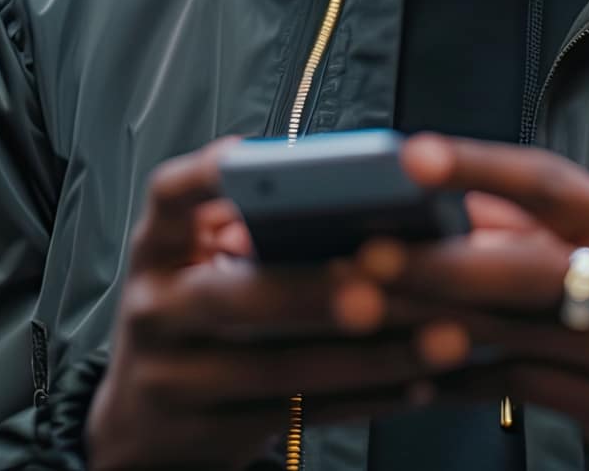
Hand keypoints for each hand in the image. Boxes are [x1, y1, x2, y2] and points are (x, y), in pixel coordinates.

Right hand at [85, 139, 472, 468]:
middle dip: (312, 291)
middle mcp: (155, 311)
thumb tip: (353, 195)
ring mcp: (175, 379)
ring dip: (369, 356)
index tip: (250, 156)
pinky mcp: (212, 432)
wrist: (144, 424)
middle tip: (382, 282)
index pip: (166, 197)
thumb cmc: (196, 318)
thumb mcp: (198, 263)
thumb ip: (250, 228)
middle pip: (229, 297)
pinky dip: (367, 398)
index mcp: (156, 250)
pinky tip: (420, 382)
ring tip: (443, 337)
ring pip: (278, 371)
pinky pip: (303, 414)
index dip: (205, 176)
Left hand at [363, 135, 588, 463]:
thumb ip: (531, 222)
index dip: (476, 165)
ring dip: (432, 326)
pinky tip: (415, 373)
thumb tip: (444, 199)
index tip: (411, 158)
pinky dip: (464, 381)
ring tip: (365, 316)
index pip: (546, 181)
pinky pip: (523, 390)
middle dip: (439, 263)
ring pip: (515, 333)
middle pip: (525, 266)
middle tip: (368, 257)